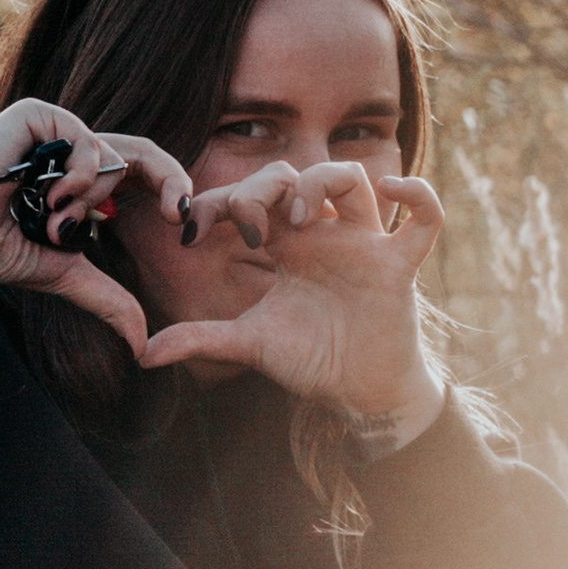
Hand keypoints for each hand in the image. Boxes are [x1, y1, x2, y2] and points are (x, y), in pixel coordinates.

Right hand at [0, 98, 190, 357]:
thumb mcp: (63, 272)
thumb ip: (105, 297)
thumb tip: (141, 342)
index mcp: (80, 178)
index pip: (139, 172)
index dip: (170, 188)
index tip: (183, 224)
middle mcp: (71, 148)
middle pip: (141, 152)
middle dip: (170, 179)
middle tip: (178, 213)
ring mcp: (55, 129)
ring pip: (110, 157)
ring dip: (89, 199)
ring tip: (52, 217)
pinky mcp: (39, 115)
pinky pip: (86, 141)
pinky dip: (76, 176)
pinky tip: (49, 195)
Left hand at [136, 161, 445, 441]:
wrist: (357, 394)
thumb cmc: (310, 360)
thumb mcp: (249, 344)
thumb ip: (200, 339)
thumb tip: (143, 353)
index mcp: (288, 245)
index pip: (252, 195)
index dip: (219, 200)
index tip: (190, 228)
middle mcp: (324, 234)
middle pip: (296, 173)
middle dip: (264, 185)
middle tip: (249, 226)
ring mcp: (364, 245)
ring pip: (352, 178)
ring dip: (321, 183)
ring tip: (297, 218)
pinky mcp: (398, 266)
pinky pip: (424, 219)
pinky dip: (418, 195)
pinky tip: (392, 186)